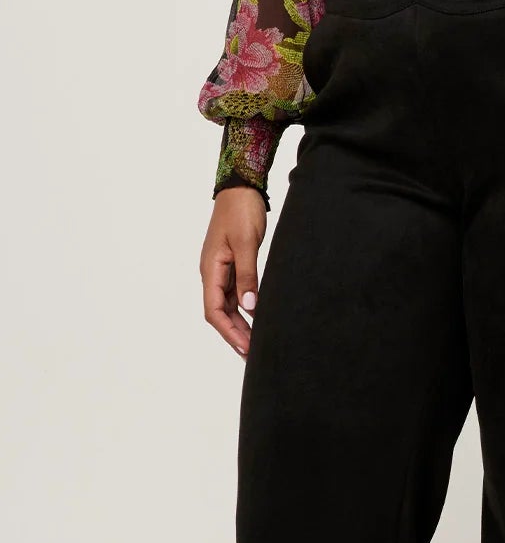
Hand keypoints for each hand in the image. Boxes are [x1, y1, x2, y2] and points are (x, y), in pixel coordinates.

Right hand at [200, 186, 266, 356]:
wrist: (241, 189)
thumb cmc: (241, 212)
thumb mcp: (246, 244)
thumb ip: (247, 275)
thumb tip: (249, 305)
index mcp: (210, 270)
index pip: (214, 310)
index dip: (229, 332)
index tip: (245, 347)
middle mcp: (212, 273)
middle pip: (220, 312)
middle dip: (235, 334)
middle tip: (253, 354)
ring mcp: (221, 270)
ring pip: (228, 305)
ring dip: (240, 324)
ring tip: (256, 343)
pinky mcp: (232, 265)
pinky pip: (235, 294)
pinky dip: (245, 308)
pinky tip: (257, 317)